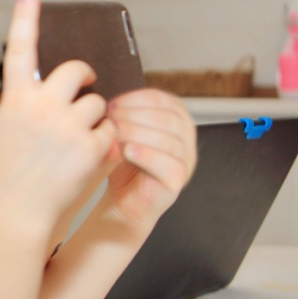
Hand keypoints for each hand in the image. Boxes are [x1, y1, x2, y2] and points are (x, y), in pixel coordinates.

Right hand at [0, 0, 116, 225]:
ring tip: (76, 142)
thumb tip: (65, 84)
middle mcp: (41, 107)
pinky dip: (103, 144)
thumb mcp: (9, 127)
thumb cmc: (10, 171)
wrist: (15, 212)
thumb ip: (30, 102)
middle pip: (77, 70)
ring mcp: (67, 126)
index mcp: (15, 99)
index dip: (25, 17)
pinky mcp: (90, 148)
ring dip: (94, 118)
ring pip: (97, 104)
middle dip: (87, 76)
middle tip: (89, 83)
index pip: (20, 49)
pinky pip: (109, 132)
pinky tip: (85, 160)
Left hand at [100, 88, 196, 228]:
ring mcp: (186, 160)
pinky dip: (147, 155)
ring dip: (138, 133)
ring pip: (168, 140)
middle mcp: (187, 138)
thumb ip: (124, 116)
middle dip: (134, 115)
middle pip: (167, 118)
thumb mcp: (123, 133)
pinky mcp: (179, 180)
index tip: (112, 103)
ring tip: (115, 135)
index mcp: (177, 119)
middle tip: (110, 118)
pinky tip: (129, 151)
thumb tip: (111, 104)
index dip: (136, 99)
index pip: (163, 100)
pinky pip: (169, 165)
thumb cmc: (124, 164)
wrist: (122, 199)